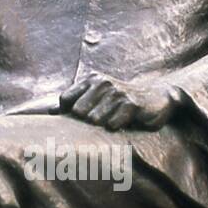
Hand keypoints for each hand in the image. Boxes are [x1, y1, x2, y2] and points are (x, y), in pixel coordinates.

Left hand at [59, 73, 180, 130]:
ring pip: (94, 120)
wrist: (157, 97)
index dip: (70, 114)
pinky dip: (117, 127)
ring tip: (115, 121)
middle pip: (78, 112)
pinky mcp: (131, 104)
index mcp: (91, 80)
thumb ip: (73, 103)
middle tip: (102, 121)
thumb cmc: (123, 102)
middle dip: (87, 122)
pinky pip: (112, 124)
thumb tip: (50, 111)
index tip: (81, 120)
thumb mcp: (98, 98)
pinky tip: (126, 122)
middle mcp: (102, 83)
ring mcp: (117, 92)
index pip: (65, 100)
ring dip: (104, 126)